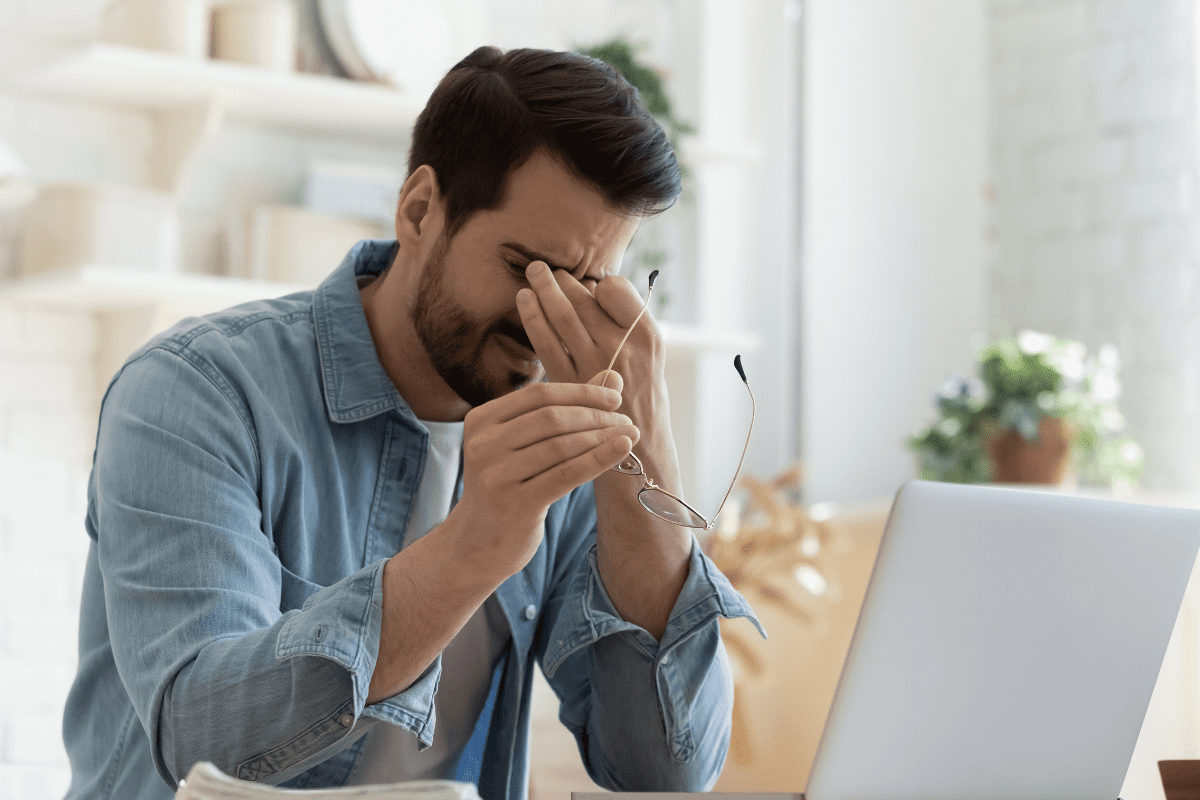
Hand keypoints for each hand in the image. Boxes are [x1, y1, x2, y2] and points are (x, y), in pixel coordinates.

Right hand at [446, 377, 639, 578]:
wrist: (479, 542)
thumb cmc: (509, 486)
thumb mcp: (526, 444)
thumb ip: (564, 409)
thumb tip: (612, 377)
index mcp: (481, 420)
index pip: (539, 395)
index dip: (581, 392)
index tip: (614, 398)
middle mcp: (483, 444)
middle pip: (551, 417)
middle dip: (595, 416)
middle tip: (626, 420)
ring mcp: (496, 475)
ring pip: (561, 445)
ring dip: (602, 437)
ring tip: (630, 436)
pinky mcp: (515, 504)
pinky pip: (566, 474)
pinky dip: (598, 459)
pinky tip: (621, 450)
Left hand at [516, 261, 661, 389]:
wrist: (639, 449)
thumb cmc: (644, 398)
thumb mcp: (653, 357)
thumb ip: (629, 325)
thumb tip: (595, 289)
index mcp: (648, 336)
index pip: (615, 289)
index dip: (598, 284)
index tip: (588, 286)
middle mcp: (622, 347)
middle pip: (584, 299)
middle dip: (561, 280)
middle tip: (543, 268)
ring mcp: (595, 364)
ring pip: (562, 315)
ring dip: (543, 290)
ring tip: (532, 273)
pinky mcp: (570, 382)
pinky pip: (546, 342)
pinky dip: (533, 318)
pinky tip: (524, 302)